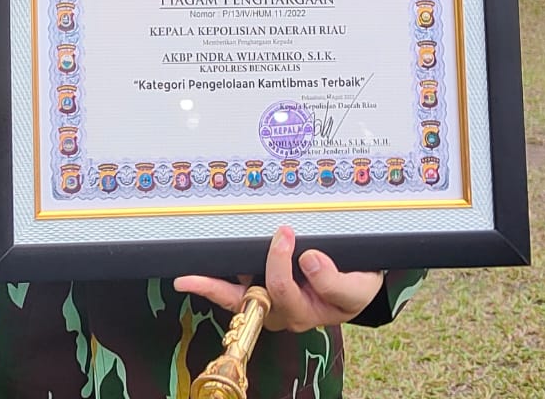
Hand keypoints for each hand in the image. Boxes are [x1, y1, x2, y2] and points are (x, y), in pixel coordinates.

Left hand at [175, 226, 383, 333]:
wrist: (358, 282)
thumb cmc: (355, 284)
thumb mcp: (358, 288)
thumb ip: (336, 281)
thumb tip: (309, 259)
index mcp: (303, 311)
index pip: (283, 291)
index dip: (279, 263)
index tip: (286, 233)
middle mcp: (280, 310)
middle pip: (248, 301)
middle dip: (226, 282)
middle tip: (220, 255)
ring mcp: (267, 299)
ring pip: (234, 298)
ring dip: (210, 287)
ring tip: (186, 280)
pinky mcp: (259, 285)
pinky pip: (233, 287)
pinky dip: (213, 281)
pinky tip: (194, 275)